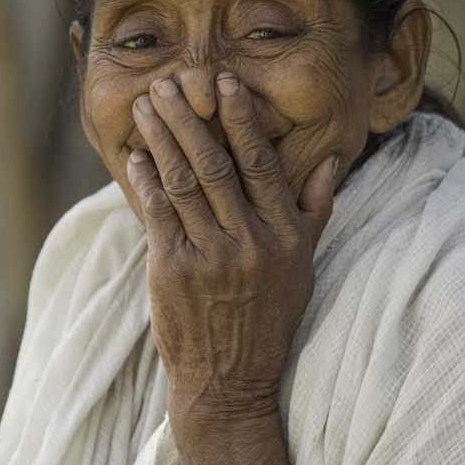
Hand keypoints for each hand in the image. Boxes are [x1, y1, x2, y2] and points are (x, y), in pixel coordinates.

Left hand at [126, 73, 336, 408]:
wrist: (230, 381)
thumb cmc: (268, 321)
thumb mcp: (303, 269)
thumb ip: (312, 212)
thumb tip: (328, 161)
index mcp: (285, 236)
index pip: (262, 164)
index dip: (241, 119)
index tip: (224, 83)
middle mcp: (251, 243)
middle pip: (216, 163)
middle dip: (189, 117)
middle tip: (168, 83)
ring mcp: (211, 257)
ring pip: (183, 181)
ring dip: (160, 138)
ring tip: (145, 106)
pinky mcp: (173, 271)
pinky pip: (157, 212)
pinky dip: (145, 179)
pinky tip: (137, 155)